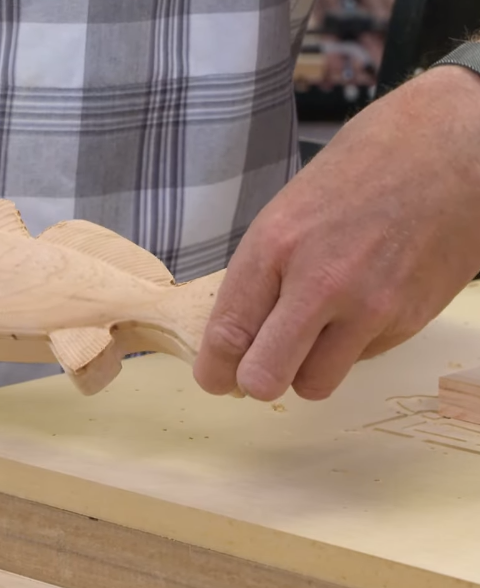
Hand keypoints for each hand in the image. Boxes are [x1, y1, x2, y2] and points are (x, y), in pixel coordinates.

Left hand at [193, 65, 479, 401]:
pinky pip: (359, 360)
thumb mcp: (285, 214)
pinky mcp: (407, 321)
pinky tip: (360, 306)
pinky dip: (350, 346)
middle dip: (255, 381)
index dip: (215, 368)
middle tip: (258, 369)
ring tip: (314, 335)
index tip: (216, 378)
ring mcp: (368, 307)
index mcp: (274, 247)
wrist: (447, 155)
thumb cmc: (357, 176)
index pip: (228, 333)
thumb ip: (259, 278)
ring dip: (306, 370)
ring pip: (314, 385)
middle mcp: (319, 283)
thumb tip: (235, 341)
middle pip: (265, 378)